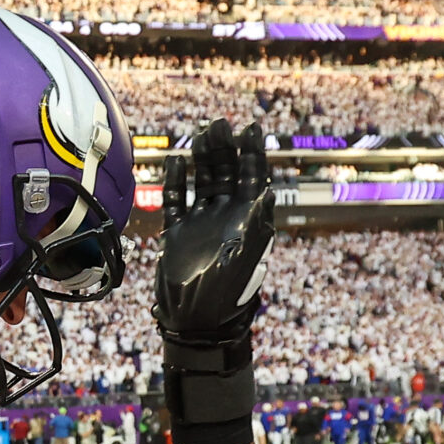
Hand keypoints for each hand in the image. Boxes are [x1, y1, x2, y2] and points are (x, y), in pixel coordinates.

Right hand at [153, 120, 273, 351]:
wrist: (197, 320)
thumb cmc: (227, 290)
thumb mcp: (248, 252)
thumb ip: (256, 220)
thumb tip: (267, 188)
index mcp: (249, 219)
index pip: (253, 177)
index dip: (252, 152)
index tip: (249, 127)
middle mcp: (226, 216)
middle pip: (227, 173)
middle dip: (224, 147)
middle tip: (219, 123)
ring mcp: (200, 223)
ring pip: (203, 181)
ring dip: (203, 157)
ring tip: (201, 133)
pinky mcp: (176, 233)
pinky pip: (177, 201)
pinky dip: (176, 181)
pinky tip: (176, 161)